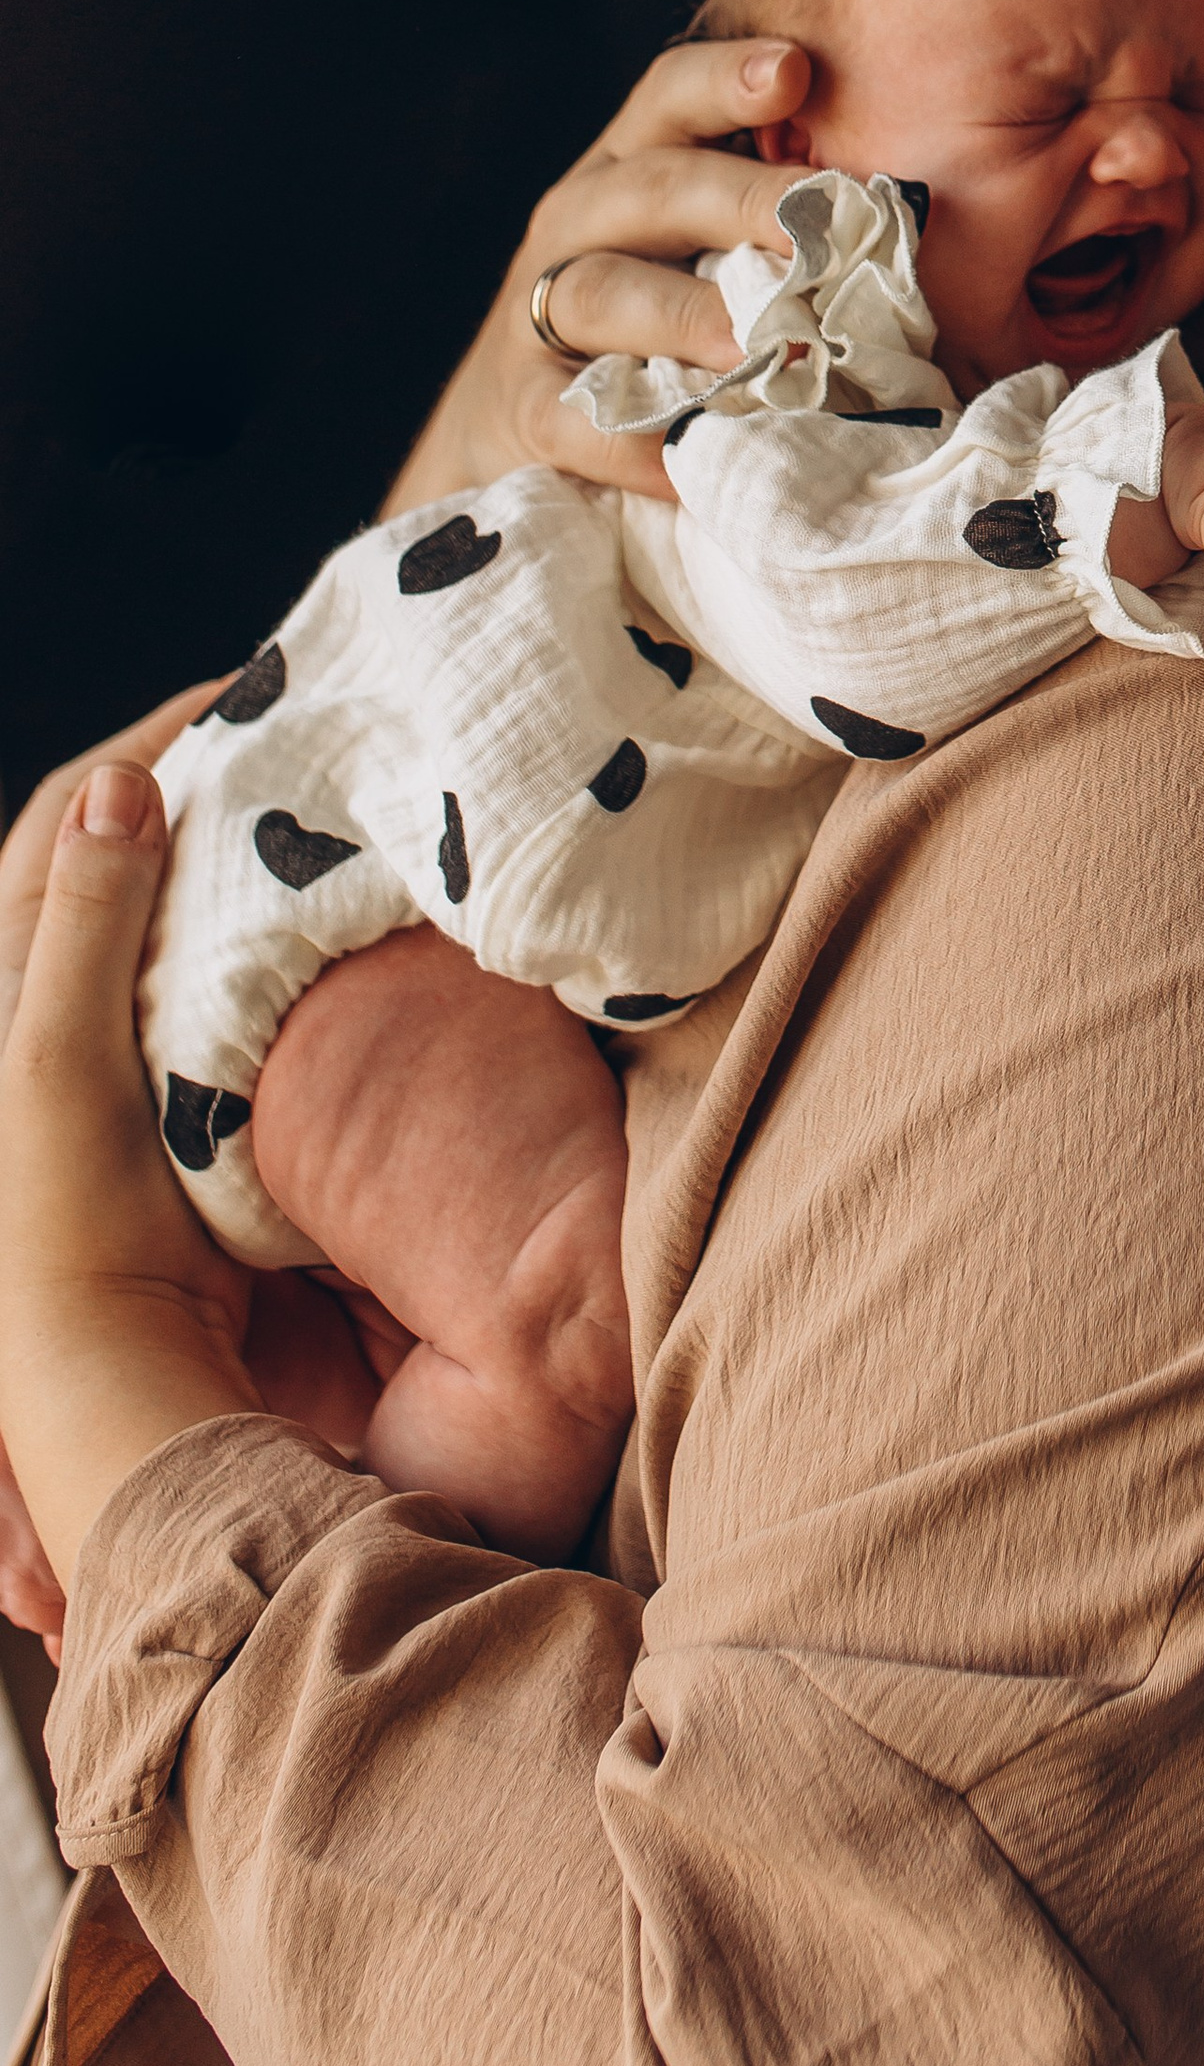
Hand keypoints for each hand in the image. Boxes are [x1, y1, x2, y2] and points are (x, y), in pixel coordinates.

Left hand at [0, 759, 261, 1619]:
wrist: (96, 1370)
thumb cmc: (63, 1220)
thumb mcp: (63, 1063)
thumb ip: (90, 924)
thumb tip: (121, 781)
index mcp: (4, 984)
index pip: (71, 812)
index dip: (150, 742)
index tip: (246, 694)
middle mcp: (42, 1005)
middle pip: (113, 849)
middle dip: (193, 781)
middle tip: (288, 737)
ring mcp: (103, 1049)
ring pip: (164, 910)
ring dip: (225, 853)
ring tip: (308, 811)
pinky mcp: (158, 1094)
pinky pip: (203, 976)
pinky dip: (248, 931)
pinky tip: (310, 923)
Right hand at [385, 37, 817, 510]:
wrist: (517, 432)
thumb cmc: (655, 326)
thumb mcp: (702, 255)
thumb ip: (778, 231)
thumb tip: (910, 222)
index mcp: (632, 168)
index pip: (670, 97)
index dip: (727, 79)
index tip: (795, 70)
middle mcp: (579, 221)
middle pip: (652, 188)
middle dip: (738, 201)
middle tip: (811, 225)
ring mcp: (538, 312)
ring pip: (601, 292)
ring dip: (685, 315)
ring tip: (756, 349)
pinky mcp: (523, 407)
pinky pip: (571, 416)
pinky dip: (630, 439)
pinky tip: (690, 457)